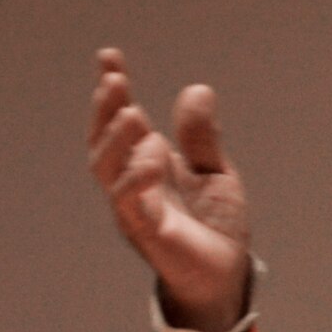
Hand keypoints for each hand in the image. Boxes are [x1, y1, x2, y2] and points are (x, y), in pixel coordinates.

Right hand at [87, 48, 251, 331]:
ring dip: (116, 140)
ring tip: (133, 113)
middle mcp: (133, 183)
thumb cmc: (216, 226)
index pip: (123, 123)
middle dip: (105, 110)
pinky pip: (131, 203)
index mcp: (148, 165)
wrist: (228, 274)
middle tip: (113, 79)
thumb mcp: (216, 173)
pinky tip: (153, 156)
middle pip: (104, 141)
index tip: (109, 57)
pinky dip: (137, 177)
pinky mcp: (147, 232)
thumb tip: (198, 89)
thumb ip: (203, 137)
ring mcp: (135, 208)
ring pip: (107, 170)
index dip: (113, 92)